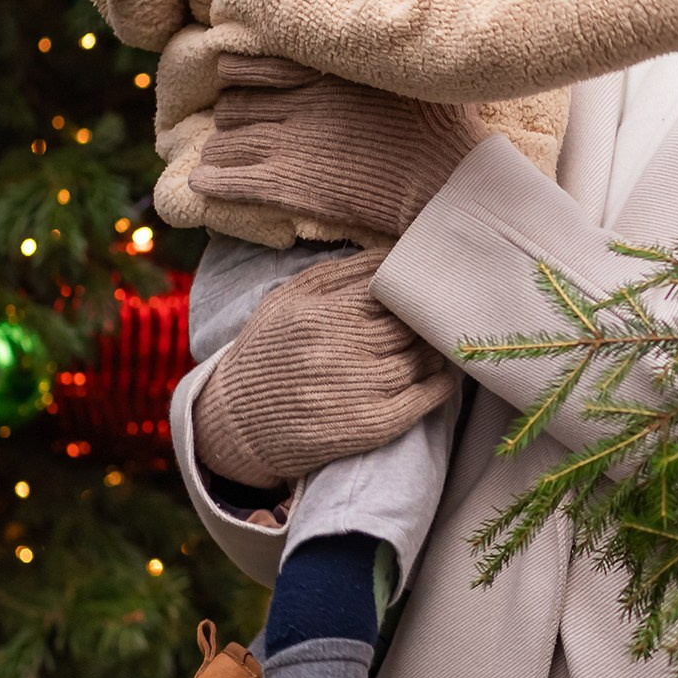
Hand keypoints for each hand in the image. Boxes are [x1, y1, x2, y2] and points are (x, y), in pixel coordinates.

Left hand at [193, 55, 486, 241]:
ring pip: (223, 142)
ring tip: (220, 157)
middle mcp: (297, 103)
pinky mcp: (284, 186)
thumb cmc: (442, 125)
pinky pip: (225, 180)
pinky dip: (208, 182)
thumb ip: (386, 54)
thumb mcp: (414, 71)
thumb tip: (395, 27)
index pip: (251, 64)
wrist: (442, 181)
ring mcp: (287, 145)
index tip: (233, 78)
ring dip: (219, 150)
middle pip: (232, 105)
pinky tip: (203, 184)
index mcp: (323, 72)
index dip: (236, 73)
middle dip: (230, 114)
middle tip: (235, 124)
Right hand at [193, 249, 454, 486]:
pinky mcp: (366, 427)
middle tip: (438, 312)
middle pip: (407, 325)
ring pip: (419, 359)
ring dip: (434, 348)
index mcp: (320, 315)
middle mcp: (338, 352)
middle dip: (425, 317)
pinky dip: (441, 384)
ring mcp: (354, 391)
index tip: (424, 284)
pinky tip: (443, 374)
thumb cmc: (268, 350)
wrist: (235, 422)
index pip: (389, 290)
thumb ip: (341, 272)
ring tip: (436, 341)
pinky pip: (421, 400)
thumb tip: (395, 250)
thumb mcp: (289, 299)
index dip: (412, 286)